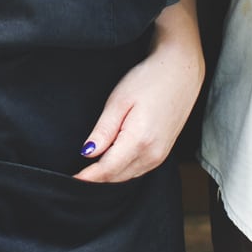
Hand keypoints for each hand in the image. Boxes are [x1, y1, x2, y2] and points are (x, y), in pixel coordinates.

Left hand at [74, 29, 203, 182]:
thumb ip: (104, 130)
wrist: (181, 71)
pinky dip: (122, 170)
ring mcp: (160, 155)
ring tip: (90, 168)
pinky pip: (138, 169)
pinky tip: (112, 160)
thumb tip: (87, 153)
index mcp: (139, 140)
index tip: (70, 180)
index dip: (87, 177)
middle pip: (116, 177)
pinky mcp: (163, 152)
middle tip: (75, 173)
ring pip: (127, 176)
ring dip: (108, 175)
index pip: (107, 170)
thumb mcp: (119, 100)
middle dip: (95, 178)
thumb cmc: (150, 79)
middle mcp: (152, 154)